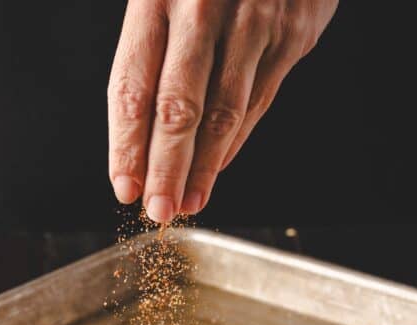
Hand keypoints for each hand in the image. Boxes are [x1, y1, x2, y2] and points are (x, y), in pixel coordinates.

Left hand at [107, 0, 337, 222]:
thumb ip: (152, 43)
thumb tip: (137, 131)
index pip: (133, 84)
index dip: (126, 143)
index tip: (122, 185)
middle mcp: (203, 6)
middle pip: (177, 107)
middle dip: (164, 168)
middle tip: (155, 211)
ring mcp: (254, 20)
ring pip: (224, 110)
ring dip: (204, 167)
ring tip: (186, 202)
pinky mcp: (294, 30)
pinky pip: (260, 97)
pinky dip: (238, 138)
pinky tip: (219, 165)